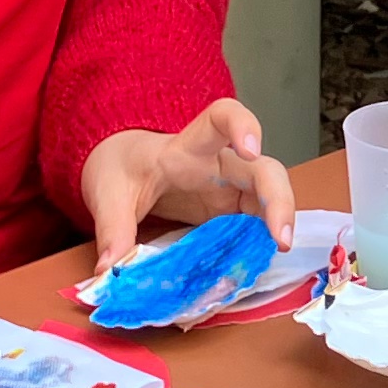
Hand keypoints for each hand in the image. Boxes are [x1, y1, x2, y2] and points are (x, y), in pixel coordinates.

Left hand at [78, 99, 296, 269]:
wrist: (122, 169)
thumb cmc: (121, 167)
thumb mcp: (108, 193)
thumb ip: (112, 228)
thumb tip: (111, 267)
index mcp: (189, 149)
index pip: (222, 119)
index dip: (243, 126)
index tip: (252, 147)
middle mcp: (221, 168)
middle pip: (265, 171)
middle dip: (280, 200)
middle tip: (280, 237)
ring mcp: (230, 194)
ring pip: (270, 203)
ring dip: (277, 229)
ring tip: (275, 255)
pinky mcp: (230, 218)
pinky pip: (255, 230)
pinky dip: (259, 248)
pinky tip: (255, 266)